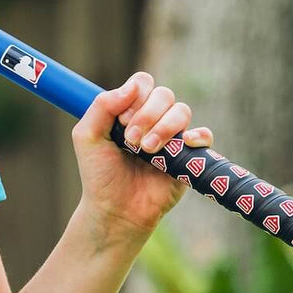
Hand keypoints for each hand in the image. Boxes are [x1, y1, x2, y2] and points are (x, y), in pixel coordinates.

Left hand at [71, 71, 213, 244]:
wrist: (115, 208)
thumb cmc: (100, 173)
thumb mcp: (87, 136)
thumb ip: (101, 106)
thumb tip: (131, 86)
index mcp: (129, 111)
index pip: (142, 83)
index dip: (135, 96)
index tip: (120, 120)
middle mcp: (153, 120)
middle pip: (163, 94)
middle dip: (146, 114)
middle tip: (130, 140)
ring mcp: (172, 136)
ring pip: (182, 111)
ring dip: (163, 127)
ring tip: (145, 150)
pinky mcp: (189, 156)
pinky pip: (204, 135)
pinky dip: (197, 135)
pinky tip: (182, 144)